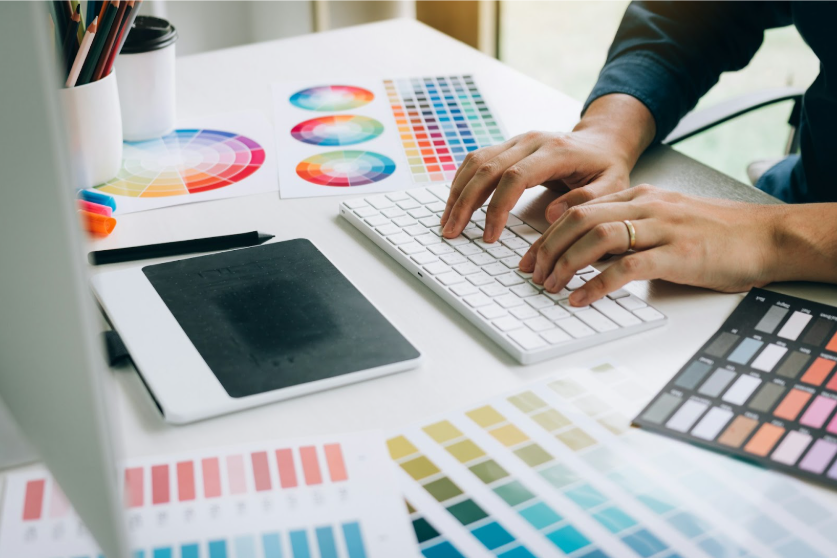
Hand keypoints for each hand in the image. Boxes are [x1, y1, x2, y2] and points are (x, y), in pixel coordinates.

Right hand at [440, 130, 631, 241]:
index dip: (497, 207)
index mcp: (555, 151)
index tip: (489, 235)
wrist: (602, 141)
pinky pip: (476, 159)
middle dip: (465, 203)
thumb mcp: (611, 187)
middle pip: (487, 168)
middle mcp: (531, 141)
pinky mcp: (508, 145)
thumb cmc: (606, 167)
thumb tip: (552, 216)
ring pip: (476, 162)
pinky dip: (462, 181)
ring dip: (457, 192)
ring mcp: (516, 140)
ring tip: (446, 221)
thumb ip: (585, 201)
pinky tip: (455, 202)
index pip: (515, 177)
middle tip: (452, 232)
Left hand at [519, 185, 781, 305]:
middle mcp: (645, 206)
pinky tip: (580, 299)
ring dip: (565, 264)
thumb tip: (589, 255)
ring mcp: (661, 228)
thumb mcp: (664, 222)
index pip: (578, 207)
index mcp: (639, 196)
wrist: (767, 237)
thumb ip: (629, 230)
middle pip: (578, 218)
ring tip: (550, 287)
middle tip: (531, 274)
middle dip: (547, 247)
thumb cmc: (716, 234)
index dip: (547, 232)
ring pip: (596, 237)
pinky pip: (626, 267)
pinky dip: (596, 284)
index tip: (529, 255)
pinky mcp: (676, 254)